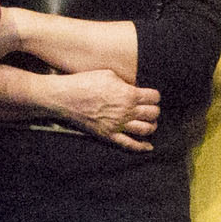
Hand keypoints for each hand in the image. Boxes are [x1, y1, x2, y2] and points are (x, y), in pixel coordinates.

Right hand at [37, 66, 162, 147]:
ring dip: (151, 126)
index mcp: (128, 94)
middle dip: (154, 110)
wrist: (65, 97)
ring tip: (149, 123)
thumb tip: (134, 88)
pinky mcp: (108, 135)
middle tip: (150, 108)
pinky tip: (149, 146)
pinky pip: (129, 144)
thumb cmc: (85, 82)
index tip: (151, 96)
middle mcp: (126, 111)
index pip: (154, 97)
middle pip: (153, 114)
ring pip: (146, 129)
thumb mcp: (109, 74)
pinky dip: (142, 147)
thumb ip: (125, 83)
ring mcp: (117, 125)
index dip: (155, 96)